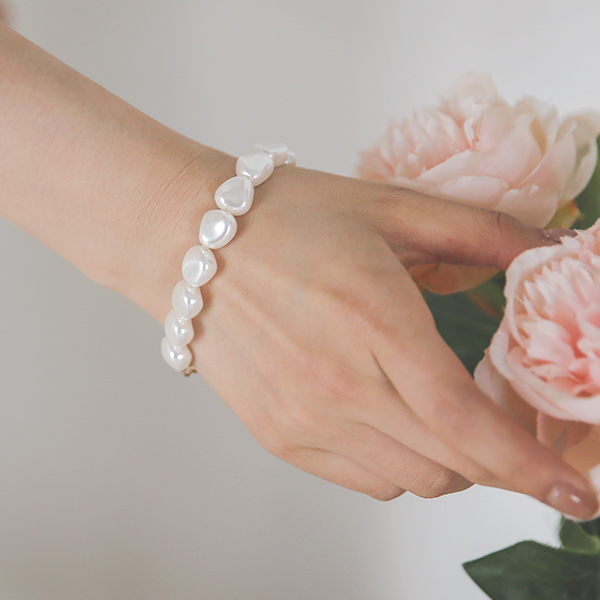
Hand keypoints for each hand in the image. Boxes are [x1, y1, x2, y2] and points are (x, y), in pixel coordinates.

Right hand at [134, 151, 597, 518]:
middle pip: (450, 466)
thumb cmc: (287, 219)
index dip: (531, 467)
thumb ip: (484, 232)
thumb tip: (553, 247)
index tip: (575, 493)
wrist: (192, 243)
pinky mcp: (278, 435)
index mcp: (375, 320)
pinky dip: (398, 461)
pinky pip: (365, 479)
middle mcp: (337, 385)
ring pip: (412, 480)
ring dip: (448, 458)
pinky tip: (388, 414)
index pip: (468, 424)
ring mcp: (303, 418)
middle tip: (506, 425)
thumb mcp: (391, 209)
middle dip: (500, 461)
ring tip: (438, 409)